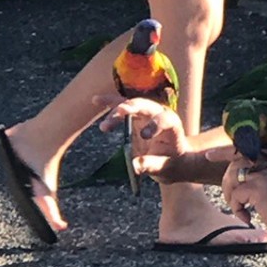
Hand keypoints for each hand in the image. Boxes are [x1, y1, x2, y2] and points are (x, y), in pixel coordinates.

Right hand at [94, 95, 226, 184]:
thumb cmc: (171, 162)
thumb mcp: (164, 166)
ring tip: (105, 125)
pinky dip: (108, 103)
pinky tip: (95, 100)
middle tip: (119, 113)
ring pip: (130, 106)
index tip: (144, 136)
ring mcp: (146, 113)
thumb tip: (133, 166)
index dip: (154, 125)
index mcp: (172, 125)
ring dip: (116, 111)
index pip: (165, 119)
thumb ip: (151, 164)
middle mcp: (159, 114)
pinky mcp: (134, 116)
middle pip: (145, 106)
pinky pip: (121, 106)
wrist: (171, 158)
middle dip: (131, 108)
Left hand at [218, 153, 266, 249]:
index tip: (209, 155)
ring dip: (229, 194)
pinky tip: (248, 219)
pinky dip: (237, 209)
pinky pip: (236, 195)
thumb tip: (244, 192)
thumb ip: (264, 188)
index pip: (247, 152)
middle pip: (235, 161)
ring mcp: (264, 175)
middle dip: (226, 180)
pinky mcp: (258, 188)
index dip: (226, 151)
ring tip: (238, 210)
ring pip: (232, 175)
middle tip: (228, 199)